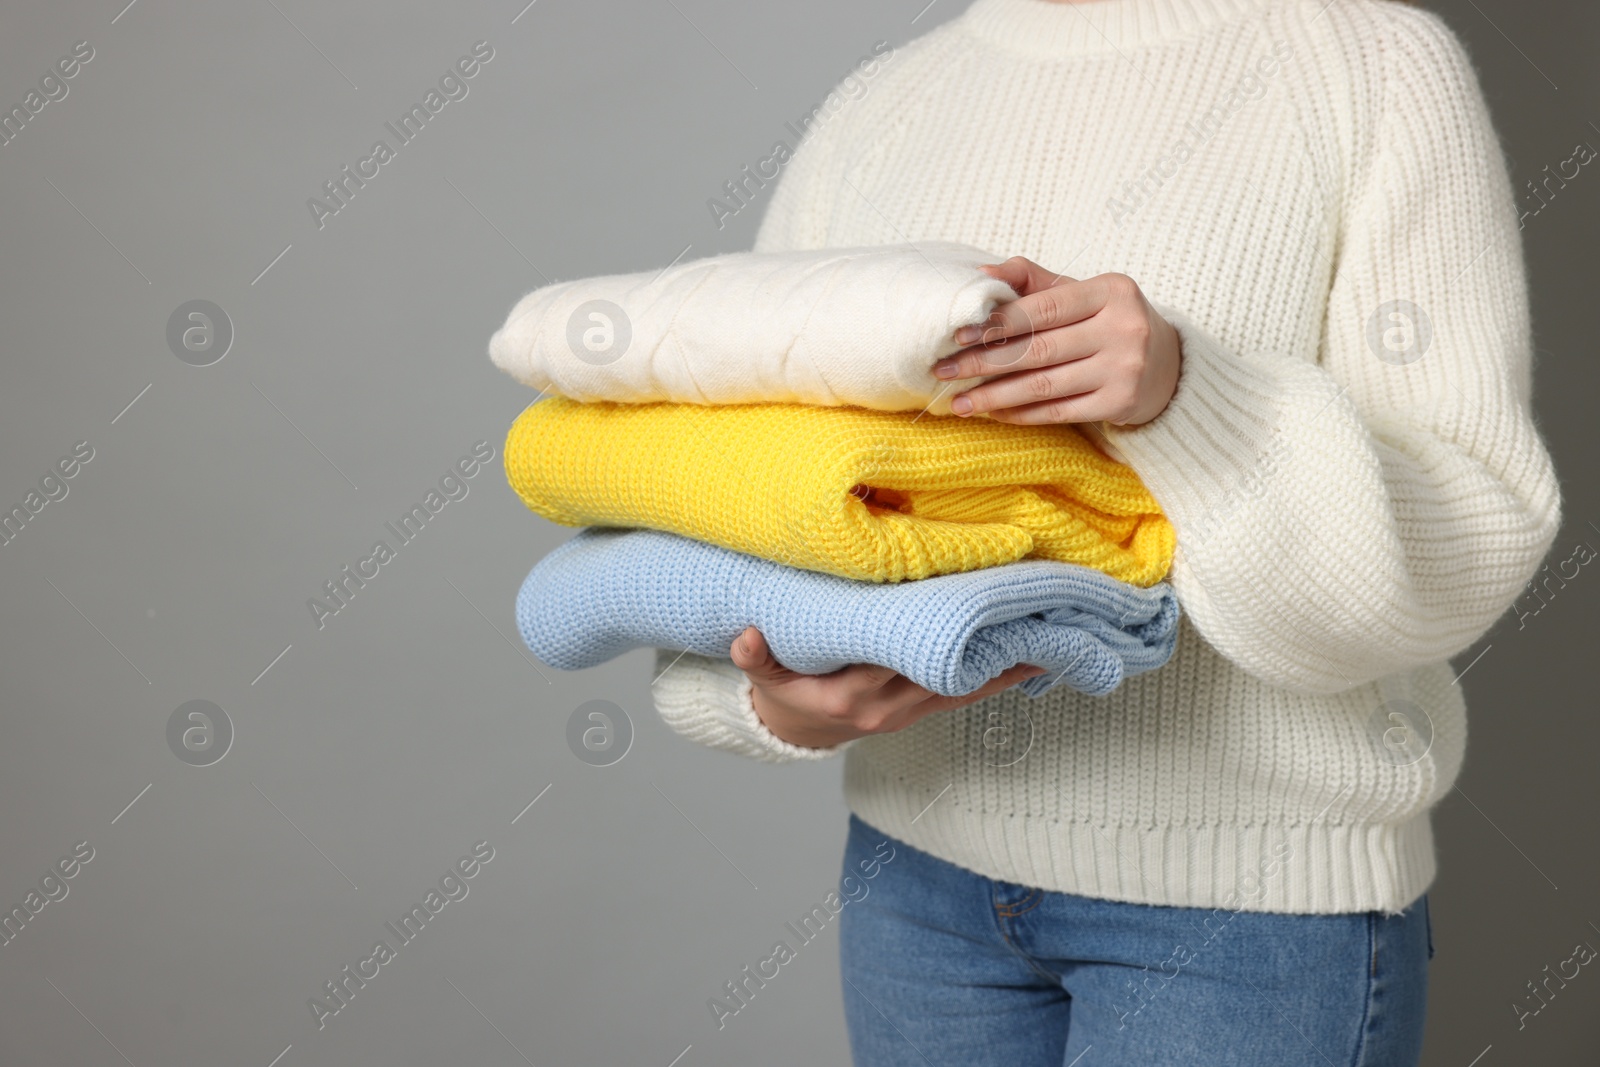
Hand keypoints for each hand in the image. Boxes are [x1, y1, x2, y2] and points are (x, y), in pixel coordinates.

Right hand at [730, 627, 1044, 749]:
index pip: (901, 658)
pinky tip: (1035, 659)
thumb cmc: (787, 693)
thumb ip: (756, 658)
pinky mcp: (923, 712)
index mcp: (852, 692)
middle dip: (986, 638)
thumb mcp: (765, 676)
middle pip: (947, 668)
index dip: (936, 635)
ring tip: (1050, 630)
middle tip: (1028, 604)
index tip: (968, 606)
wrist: (797, 732)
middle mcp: (890, 705)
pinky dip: (1001, 677)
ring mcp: (910, 712)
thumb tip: (745, 639)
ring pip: (967, 684)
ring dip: (1006, 659)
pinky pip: (969, 695)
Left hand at [935, 257, 1181, 425]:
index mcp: (1111, 291)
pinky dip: (1021, 413)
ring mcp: (1124, 369)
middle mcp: (1123, 329)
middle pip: (1038, 349)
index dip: (997, 322)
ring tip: (959, 401)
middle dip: (984, 362)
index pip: (1043, 308)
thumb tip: (979, 275)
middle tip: (944, 371)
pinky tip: (992, 412)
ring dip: (994, 395)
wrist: (1168, 364)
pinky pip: (1058, 412)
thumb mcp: (1081, 292)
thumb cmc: (1108, 322)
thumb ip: (1032, 280)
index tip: (957, 334)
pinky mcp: (1120, 403)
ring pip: (1044, 385)